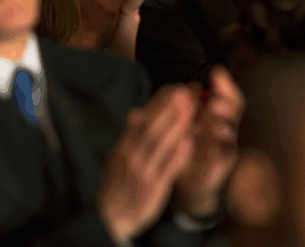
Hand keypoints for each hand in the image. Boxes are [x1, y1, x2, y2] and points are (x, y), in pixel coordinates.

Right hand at [98, 86, 195, 242]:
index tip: (174, 87)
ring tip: (192, 108)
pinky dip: (178, 154)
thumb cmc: (119, 183)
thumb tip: (135, 112)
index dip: (159, 102)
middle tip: (185, 90)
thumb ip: (130, 136)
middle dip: (169, 107)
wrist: (112, 217)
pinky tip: (190, 141)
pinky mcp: (155, 186)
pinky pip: (168, 168)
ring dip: (177, 124)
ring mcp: (144, 170)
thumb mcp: (118, 157)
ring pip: (161, 144)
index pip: (142, 118)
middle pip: (152, 127)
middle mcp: (133, 155)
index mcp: (124, 145)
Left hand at [175, 66, 243, 217]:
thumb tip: (192, 85)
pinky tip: (212, 142)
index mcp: (217, 113)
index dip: (225, 84)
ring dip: (225, 124)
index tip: (216, 72)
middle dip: (227, 102)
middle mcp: (225, 126)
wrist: (184, 179)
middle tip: (214, 101)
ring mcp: (227, 144)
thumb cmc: (185, 144)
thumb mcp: (183, 121)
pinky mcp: (224, 163)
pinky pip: (227, 154)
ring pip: (232, 130)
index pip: (227, 94)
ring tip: (215, 122)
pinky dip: (220, 148)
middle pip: (235, 109)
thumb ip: (188, 104)